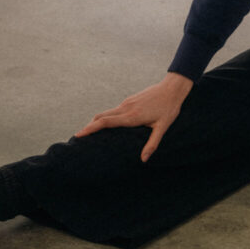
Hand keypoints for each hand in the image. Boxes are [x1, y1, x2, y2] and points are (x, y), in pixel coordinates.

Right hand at [75, 72, 194, 161]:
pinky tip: (105, 125)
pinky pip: (113, 110)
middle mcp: (126, 108)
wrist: (172, 89)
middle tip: (77, 138)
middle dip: (88, 126)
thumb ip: (152, 143)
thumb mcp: (163, 127)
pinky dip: (105, 118)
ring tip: (88, 133)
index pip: (105, 122)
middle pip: (101, 117)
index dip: (91, 128)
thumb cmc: (169, 109)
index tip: (79, 135)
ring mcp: (127, 103)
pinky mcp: (130, 101)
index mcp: (131, 116)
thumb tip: (143, 159)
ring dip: (95, 122)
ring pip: (106, 113)